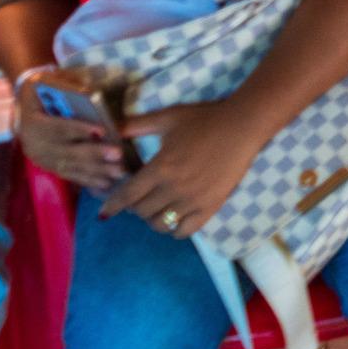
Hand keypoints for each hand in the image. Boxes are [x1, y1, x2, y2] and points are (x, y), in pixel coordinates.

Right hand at [14, 69, 129, 191]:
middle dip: (94, 154)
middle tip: (118, 155)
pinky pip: (68, 174)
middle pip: (66, 151)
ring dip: (95, 171)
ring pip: (70, 166)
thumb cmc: (42, 89)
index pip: (58, 127)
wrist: (24, 103)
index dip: (79, 129)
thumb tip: (91, 94)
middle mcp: (33, 144)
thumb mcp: (50, 80)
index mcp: (32, 122)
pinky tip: (105, 183)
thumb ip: (68, 87)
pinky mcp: (48, 166)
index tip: (102, 131)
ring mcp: (40, 158)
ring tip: (117, 172)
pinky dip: (87, 179)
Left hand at [99, 100, 264, 238]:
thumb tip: (113, 129)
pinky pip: (184, 231)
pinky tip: (174, 219)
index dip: (113, 205)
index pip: (128, 195)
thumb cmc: (205, 120)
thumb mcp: (169, 117)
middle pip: (142, 212)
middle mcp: (173, 189)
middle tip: (137, 199)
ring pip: (161, 224)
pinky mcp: (210, 207)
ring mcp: (192, 201)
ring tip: (155, 210)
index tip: (104, 211)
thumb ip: (138, 124)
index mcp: (160, 168)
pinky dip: (174, 230)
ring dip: (152, 220)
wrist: (243, 126)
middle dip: (134, 208)